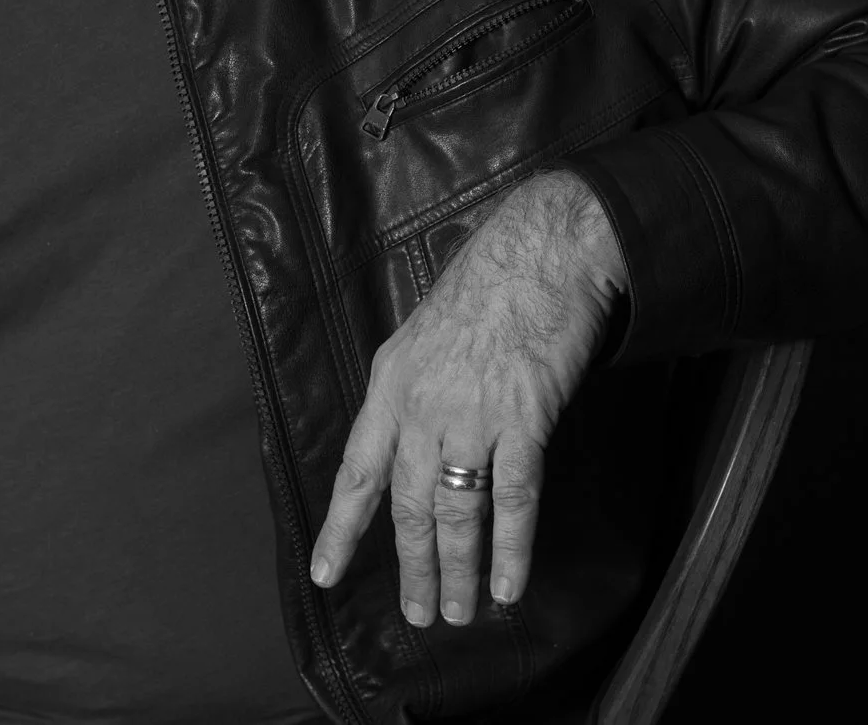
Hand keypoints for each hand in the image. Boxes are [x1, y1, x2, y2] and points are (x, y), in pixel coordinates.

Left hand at [307, 168, 625, 626]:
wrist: (542, 251)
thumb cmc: (488, 282)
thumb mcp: (423, 332)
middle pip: (410, 507)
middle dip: (412, 567)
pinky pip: (513, 500)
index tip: (325, 575)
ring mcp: (472, 417)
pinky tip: (508, 588)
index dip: (341, 529)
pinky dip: (510, 550)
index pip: (356, 472)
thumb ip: (414, 390)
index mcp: (390, 384)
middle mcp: (421, 408)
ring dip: (456, 571)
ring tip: (456, 614)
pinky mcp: (524, 421)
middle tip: (418, 615)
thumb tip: (414, 442)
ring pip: (458, 513)